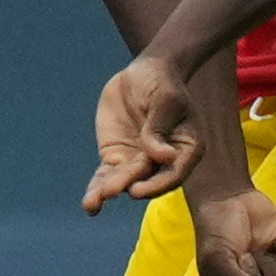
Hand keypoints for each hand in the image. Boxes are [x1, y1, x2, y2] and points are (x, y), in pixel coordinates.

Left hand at [84, 52, 206, 211]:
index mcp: (185, 148)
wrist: (145, 71)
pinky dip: (97, 188)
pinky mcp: (118, 156)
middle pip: (145, 178)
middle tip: (110, 190)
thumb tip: (164, 157)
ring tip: (91, 204)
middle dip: (126, 185)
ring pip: (124, 180)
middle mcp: (163, 160)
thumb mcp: (166, 98)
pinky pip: (107, 174)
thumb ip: (160, 126)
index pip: (174, 173)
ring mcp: (139, 160)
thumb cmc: (163, 82)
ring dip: (107, 192)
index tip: (136, 190)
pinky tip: (90, 204)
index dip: (156, 185)